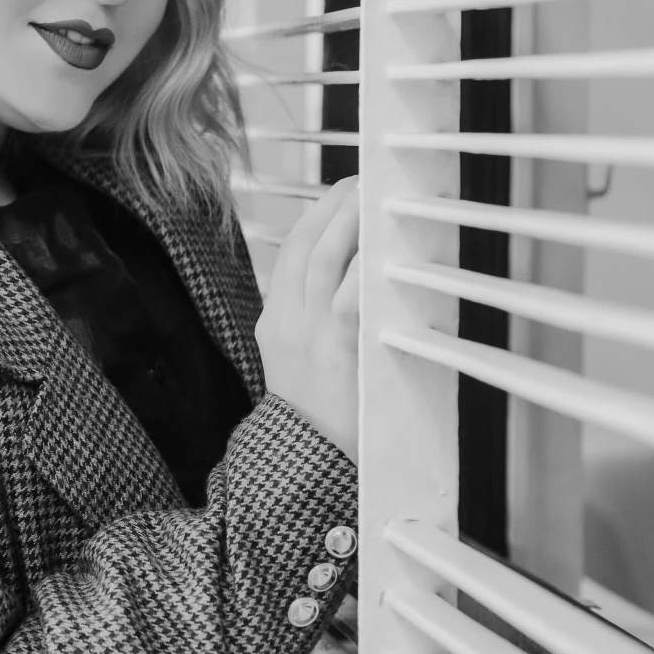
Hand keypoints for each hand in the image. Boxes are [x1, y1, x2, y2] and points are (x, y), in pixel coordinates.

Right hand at [254, 179, 359, 463]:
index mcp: (274, 324)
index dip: (314, 218)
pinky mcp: (335, 351)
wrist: (301, 470)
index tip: (338, 196)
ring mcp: (306, 335)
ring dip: (347, 220)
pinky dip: (362, 263)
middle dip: (331, 206)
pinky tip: (379, 243)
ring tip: (369, 196)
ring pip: (321, 258)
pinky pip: (348, 295)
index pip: (289, 254)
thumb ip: (322, 329)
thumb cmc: (316, 425)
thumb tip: (362, 292)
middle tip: (359, 182)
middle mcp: (284, 323)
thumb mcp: (302, 368)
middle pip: (302, 245)